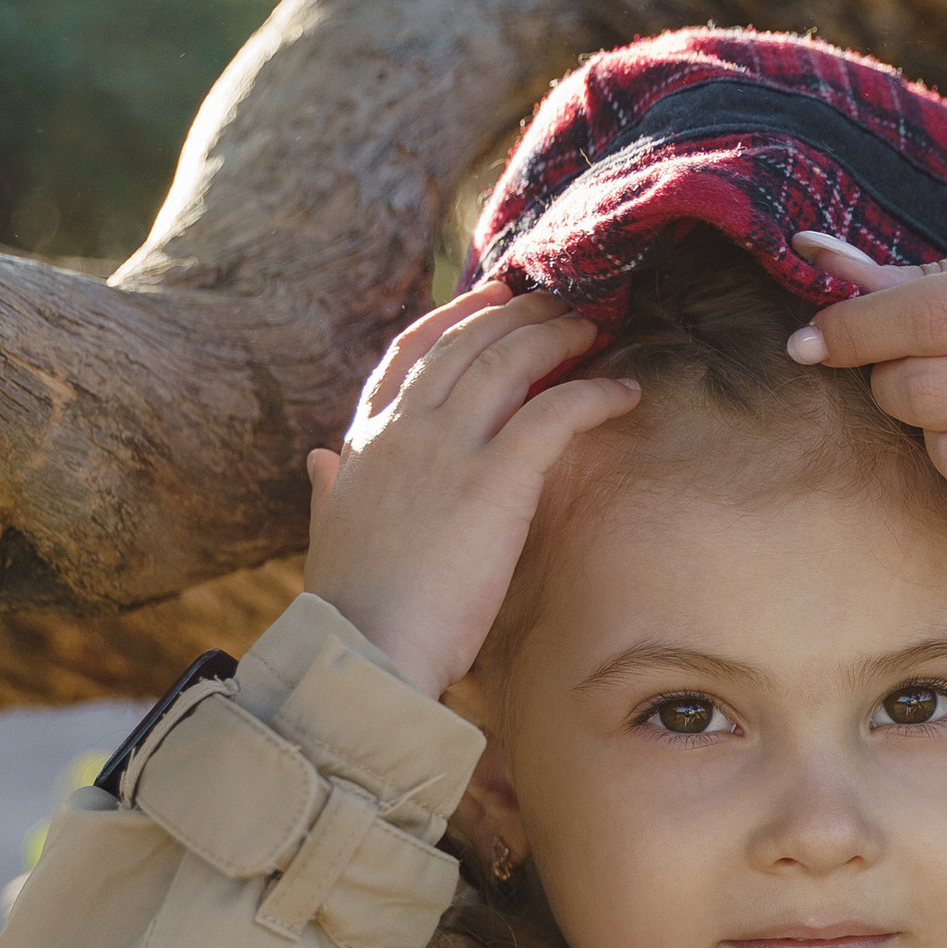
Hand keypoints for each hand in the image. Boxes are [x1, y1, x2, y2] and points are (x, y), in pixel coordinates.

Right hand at [305, 281, 639, 695]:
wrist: (364, 648)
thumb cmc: (353, 609)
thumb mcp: (329, 534)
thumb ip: (331, 489)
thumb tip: (321, 459)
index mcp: (365, 442)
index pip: (408, 355)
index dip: (451, 318)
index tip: (486, 299)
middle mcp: (406, 430)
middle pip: (465, 342)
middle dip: (513, 313)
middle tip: (554, 301)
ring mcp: (449, 448)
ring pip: (508, 361)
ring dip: (554, 336)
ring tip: (591, 326)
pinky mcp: (496, 478)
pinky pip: (555, 413)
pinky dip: (593, 395)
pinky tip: (624, 394)